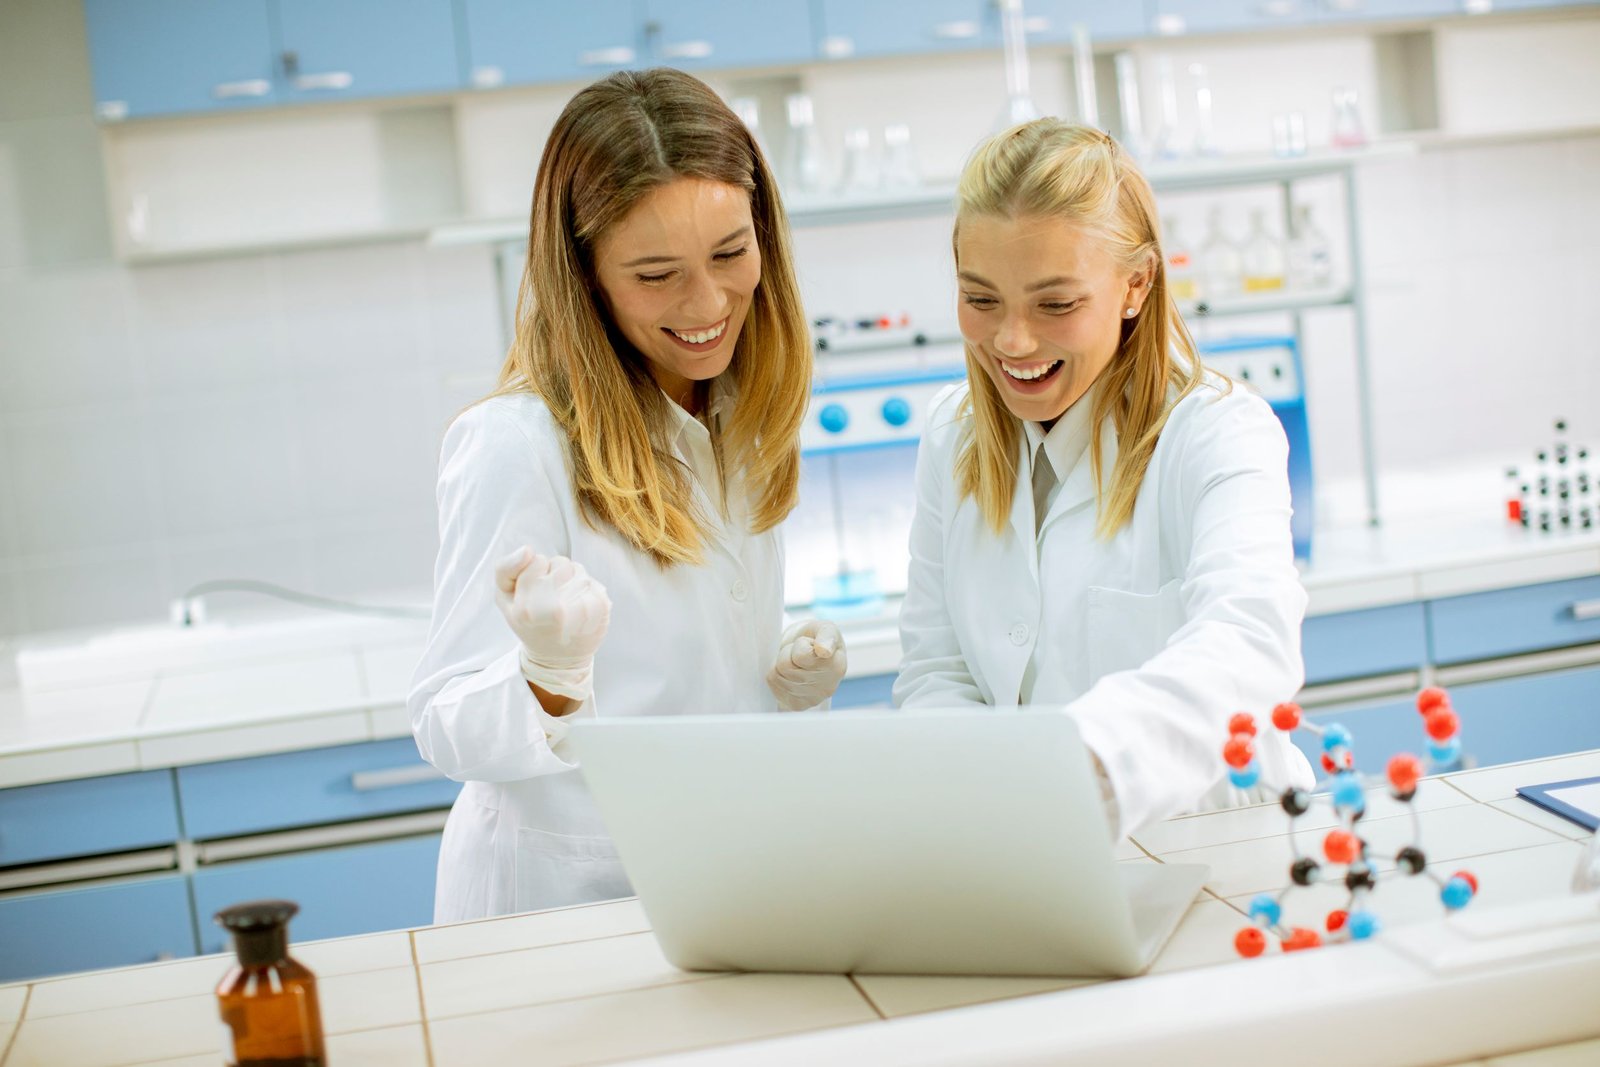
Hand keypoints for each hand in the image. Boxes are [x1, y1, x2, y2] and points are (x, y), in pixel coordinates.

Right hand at [494, 548, 610, 701]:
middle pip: (560, 563)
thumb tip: (528, 550)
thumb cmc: (529, 623)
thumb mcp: (504, 599)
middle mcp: (553, 610)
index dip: (536, 571)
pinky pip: (594, 582)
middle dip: (556, 575)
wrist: (557, 659)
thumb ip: (506, 569)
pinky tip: (581, 609)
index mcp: (526, 607)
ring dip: (573, 581)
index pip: (536, 559)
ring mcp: (580, 611)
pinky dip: (588, 591)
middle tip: (552, 599)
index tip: (535, 591)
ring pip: (579, 570)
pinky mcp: (600, 610)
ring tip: (567, 604)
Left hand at [767, 619, 846, 710]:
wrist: (806, 654)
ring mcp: (812, 699)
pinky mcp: (797, 706)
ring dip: (781, 664)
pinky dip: (777, 677)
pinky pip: (773, 686)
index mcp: (837, 666)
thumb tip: (824, 650)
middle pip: (786, 666)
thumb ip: (826, 634)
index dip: (800, 645)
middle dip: (788, 653)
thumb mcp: (824, 628)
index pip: (801, 655)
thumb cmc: (815, 639)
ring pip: (777, 675)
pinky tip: (790, 675)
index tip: (811, 644)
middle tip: (800, 652)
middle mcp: (828, 687)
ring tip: (795, 662)